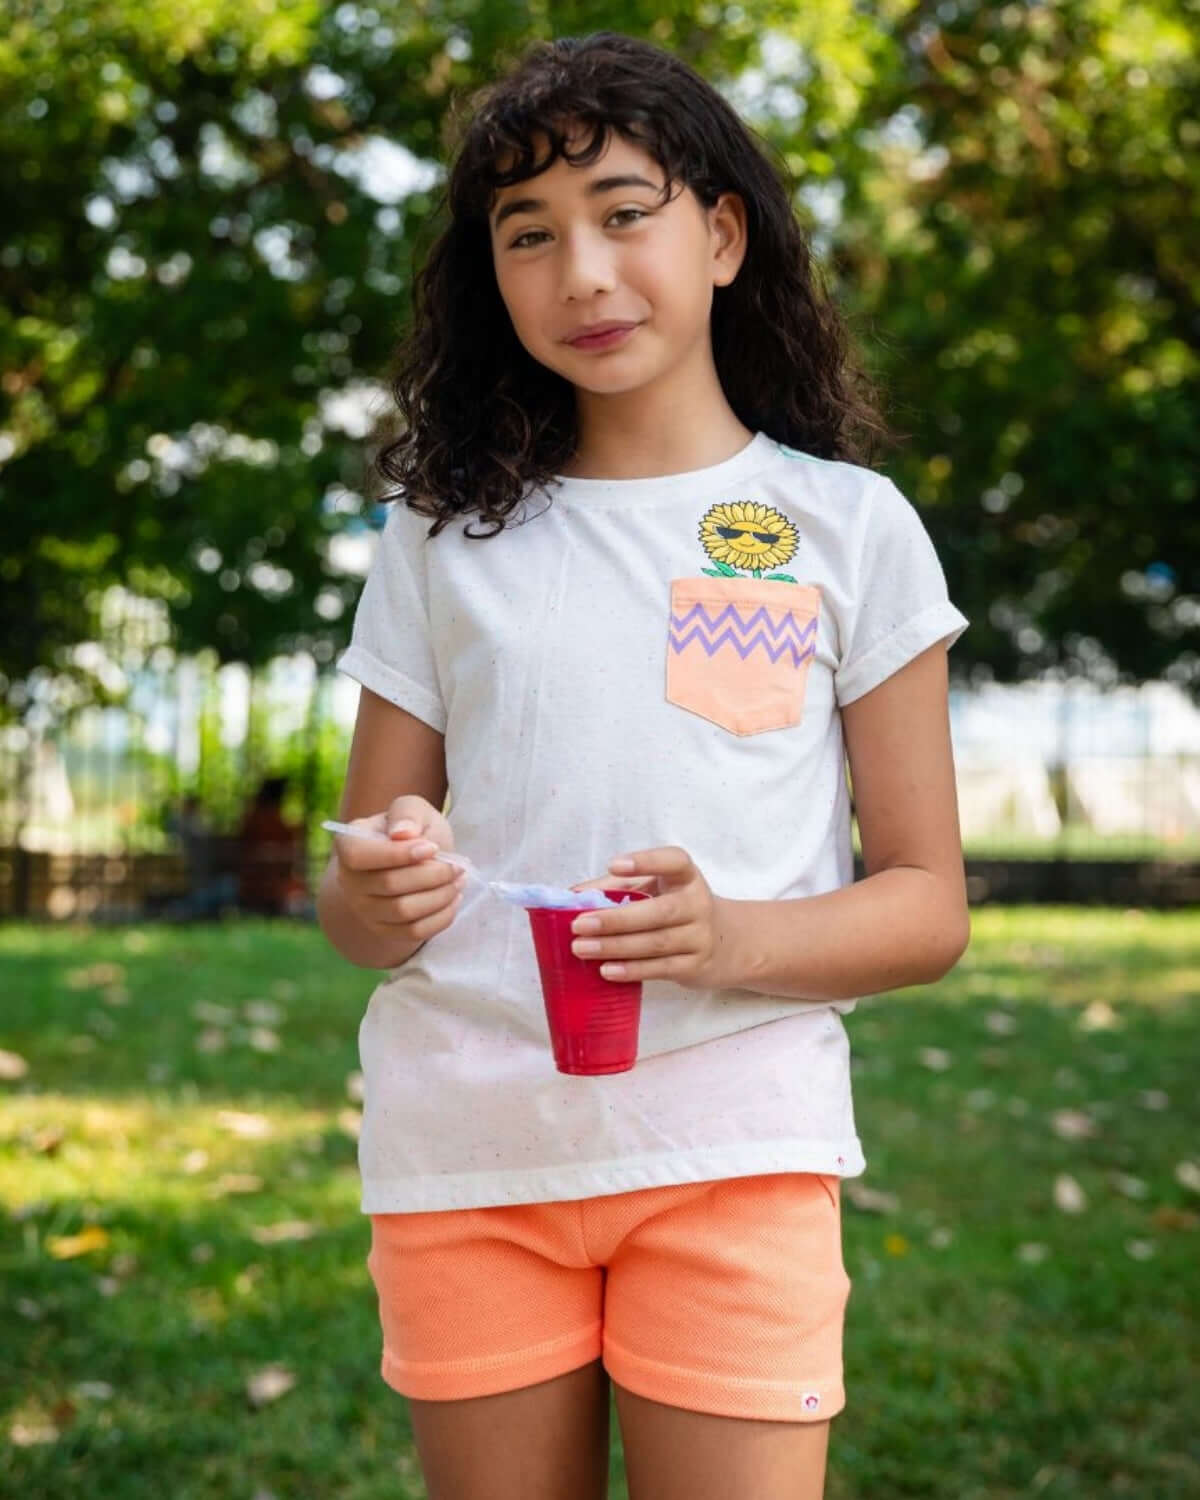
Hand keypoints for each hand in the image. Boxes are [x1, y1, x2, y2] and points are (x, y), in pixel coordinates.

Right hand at [331, 795, 464, 945]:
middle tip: (457, 866)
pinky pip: (413, 932)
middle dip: (432, 875)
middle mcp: (348, 879)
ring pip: (403, 911)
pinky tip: (453, 899)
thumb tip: (402, 833)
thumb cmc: (413, 830)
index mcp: (348, 844)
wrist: (412, 860)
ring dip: (440, 896)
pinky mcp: (384, 929)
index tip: (432, 848)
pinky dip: (441, 917)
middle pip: (389, 885)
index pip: (359, 856)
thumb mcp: (412, 808)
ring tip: (458, 880)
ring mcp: (364, 908)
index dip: (397, 854)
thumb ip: (407, 814)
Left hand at [567, 846, 742, 988]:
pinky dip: (631, 970)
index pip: (674, 861)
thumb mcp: (658, 889)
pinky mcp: (695, 966)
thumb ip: (618, 886)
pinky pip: (660, 969)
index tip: (615, 865)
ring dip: (615, 947)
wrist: (729, 943)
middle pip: (658, 911)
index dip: (646, 861)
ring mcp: (700, 937)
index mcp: (687, 877)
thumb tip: (572, 896)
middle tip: (579, 924)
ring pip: (655, 943)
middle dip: (616, 919)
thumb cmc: (679, 908)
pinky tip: (606, 970)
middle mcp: (698, 904)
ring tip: (582, 948)